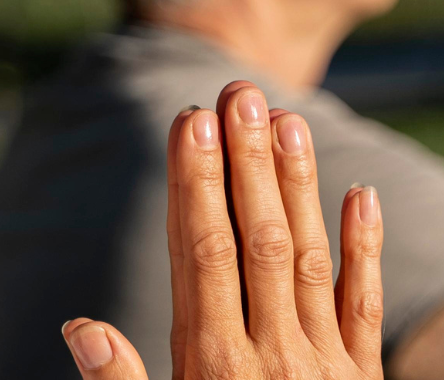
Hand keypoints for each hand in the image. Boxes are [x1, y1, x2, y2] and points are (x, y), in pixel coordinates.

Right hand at [63, 81, 384, 379]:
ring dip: (298, 187)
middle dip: (247, 164)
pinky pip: (365, 305)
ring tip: (287, 118)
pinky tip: (362, 193)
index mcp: (211, 365)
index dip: (197, 185)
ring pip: (308, 260)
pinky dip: (365, 248)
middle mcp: (269, 357)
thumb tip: (78, 327)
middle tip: (240, 93)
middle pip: (257, 243)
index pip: (202, 256)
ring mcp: (322, 364)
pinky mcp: (362, 378)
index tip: (192, 121)